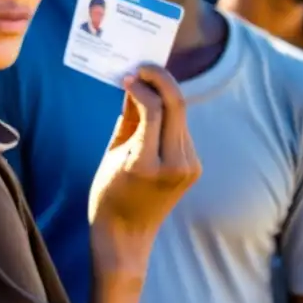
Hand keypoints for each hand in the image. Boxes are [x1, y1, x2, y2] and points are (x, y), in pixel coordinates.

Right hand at [88, 64, 200, 256]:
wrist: (127, 236)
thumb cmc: (108, 194)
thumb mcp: (112, 153)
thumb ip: (127, 117)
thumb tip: (133, 84)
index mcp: (147, 164)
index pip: (155, 110)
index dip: (142, 86)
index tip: (127, 76)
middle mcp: (175, 165)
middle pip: (177, 105)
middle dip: (161, 79)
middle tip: (143, 66)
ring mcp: (189, 167)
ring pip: (181, 115)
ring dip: (163, 95)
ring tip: (143, 82)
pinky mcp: (194, 167)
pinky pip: (181, 130)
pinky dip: (168, 114)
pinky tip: (152, 108)